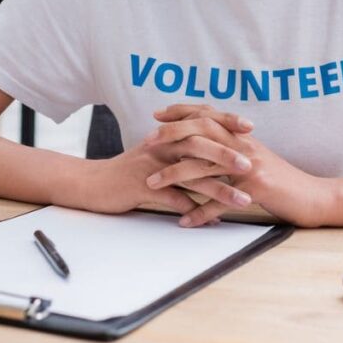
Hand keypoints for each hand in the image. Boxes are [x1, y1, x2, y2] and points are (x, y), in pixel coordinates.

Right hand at [78, 118, 252, 218]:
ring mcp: (152, 167)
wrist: (93, 183)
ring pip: (191, 175)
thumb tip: (210, 151)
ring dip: (220, 189)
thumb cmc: (128, 171)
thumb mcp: (155, 153)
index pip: (200, 122)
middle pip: (198, 144)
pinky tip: (211, 220)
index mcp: (167, 136)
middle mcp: (161, 147)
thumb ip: (180, 149)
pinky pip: (173, 200)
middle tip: (250, 165)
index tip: (250, 127)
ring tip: (242, 201)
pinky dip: (194, 211)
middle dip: (227, 154)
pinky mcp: (142, 187)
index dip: (225, 122)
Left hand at [146, 105, 333, 227]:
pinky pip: (221, 200)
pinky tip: (184, 220)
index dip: (182, 111)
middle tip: (147, 141)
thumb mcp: (256, 158)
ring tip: (152, 183)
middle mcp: (244, 144)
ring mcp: (250, 165)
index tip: (157, 113)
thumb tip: (207, 147)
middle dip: (171, 133)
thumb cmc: (283, 180)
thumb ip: (233, 150)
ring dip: (175, 174)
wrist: (315, 196)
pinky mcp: (257, 187)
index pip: (208, 114)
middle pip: (202, 130)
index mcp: (242, 136)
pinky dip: (200, 211)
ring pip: (205, 165)